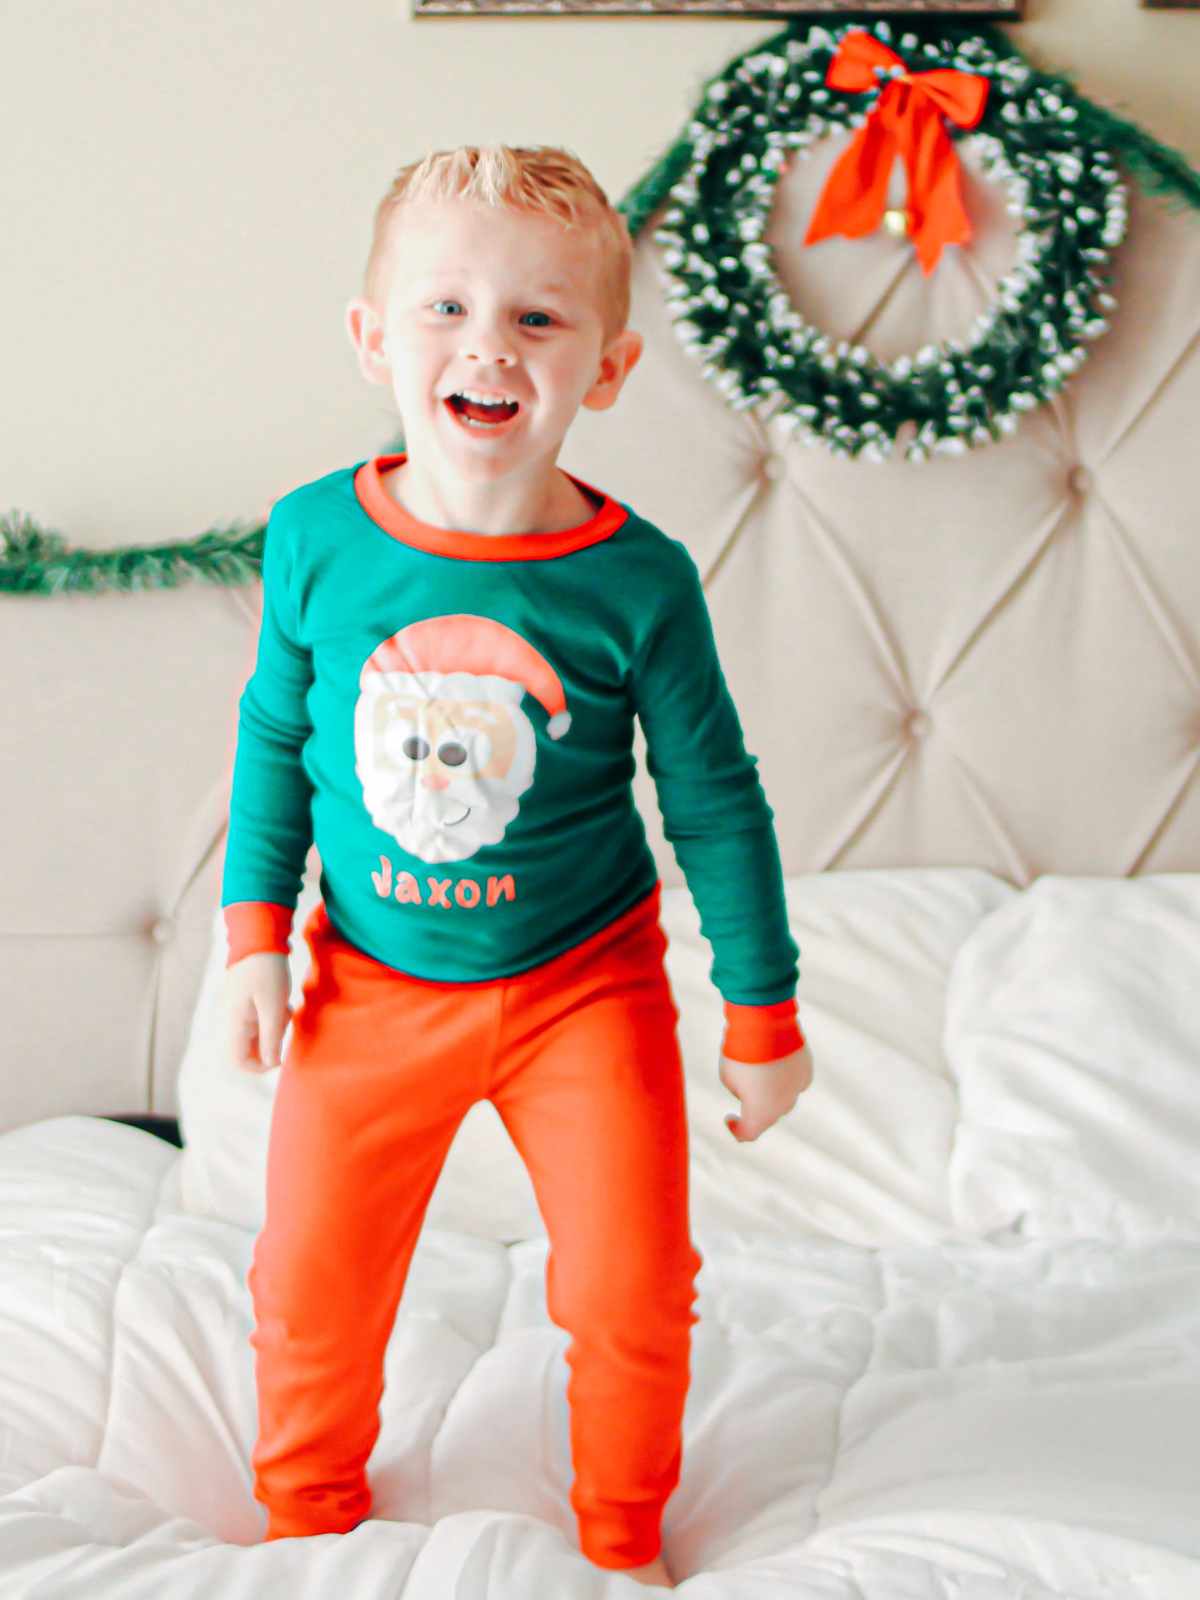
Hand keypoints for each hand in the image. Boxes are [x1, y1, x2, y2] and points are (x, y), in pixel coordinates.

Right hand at [223, 952, 292, 1072]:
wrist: (259, 937)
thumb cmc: (267, 971)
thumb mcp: (274, 1006)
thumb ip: (271, 1037)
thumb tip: (271, 1064)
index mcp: (235, 1022)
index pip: (238, 1060)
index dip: (260, 1066)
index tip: (280, 1055)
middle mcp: (232, 1018)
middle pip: (248, 1048)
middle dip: (271, 1044)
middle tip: (284, 1024)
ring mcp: (238, 1009)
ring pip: (256, 1034)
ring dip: (274, 1029)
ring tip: (285, 1009)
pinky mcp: (245, 1000)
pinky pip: (259, 1019)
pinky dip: (273, 1017)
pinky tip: (282, 1002)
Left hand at [719, 1041, 813, 1142]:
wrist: (764, 1024)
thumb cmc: (740, 1052)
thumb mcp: (729, 1077)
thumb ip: (741, 1091)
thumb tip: (754, 1090)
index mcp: (761, 1114)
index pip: (749, 1133)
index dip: (737, 1129)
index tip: (729, 1118)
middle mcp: (784, 1105)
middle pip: (769, 1116)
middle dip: (756, 1109)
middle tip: (744, 1096)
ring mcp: (798, 1086)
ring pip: (784, 1097)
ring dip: (772, 1091)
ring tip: (758, 1073)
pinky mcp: (806, 1068)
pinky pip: (794, 1079)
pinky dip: (784, 1076)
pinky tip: (774, 1062)